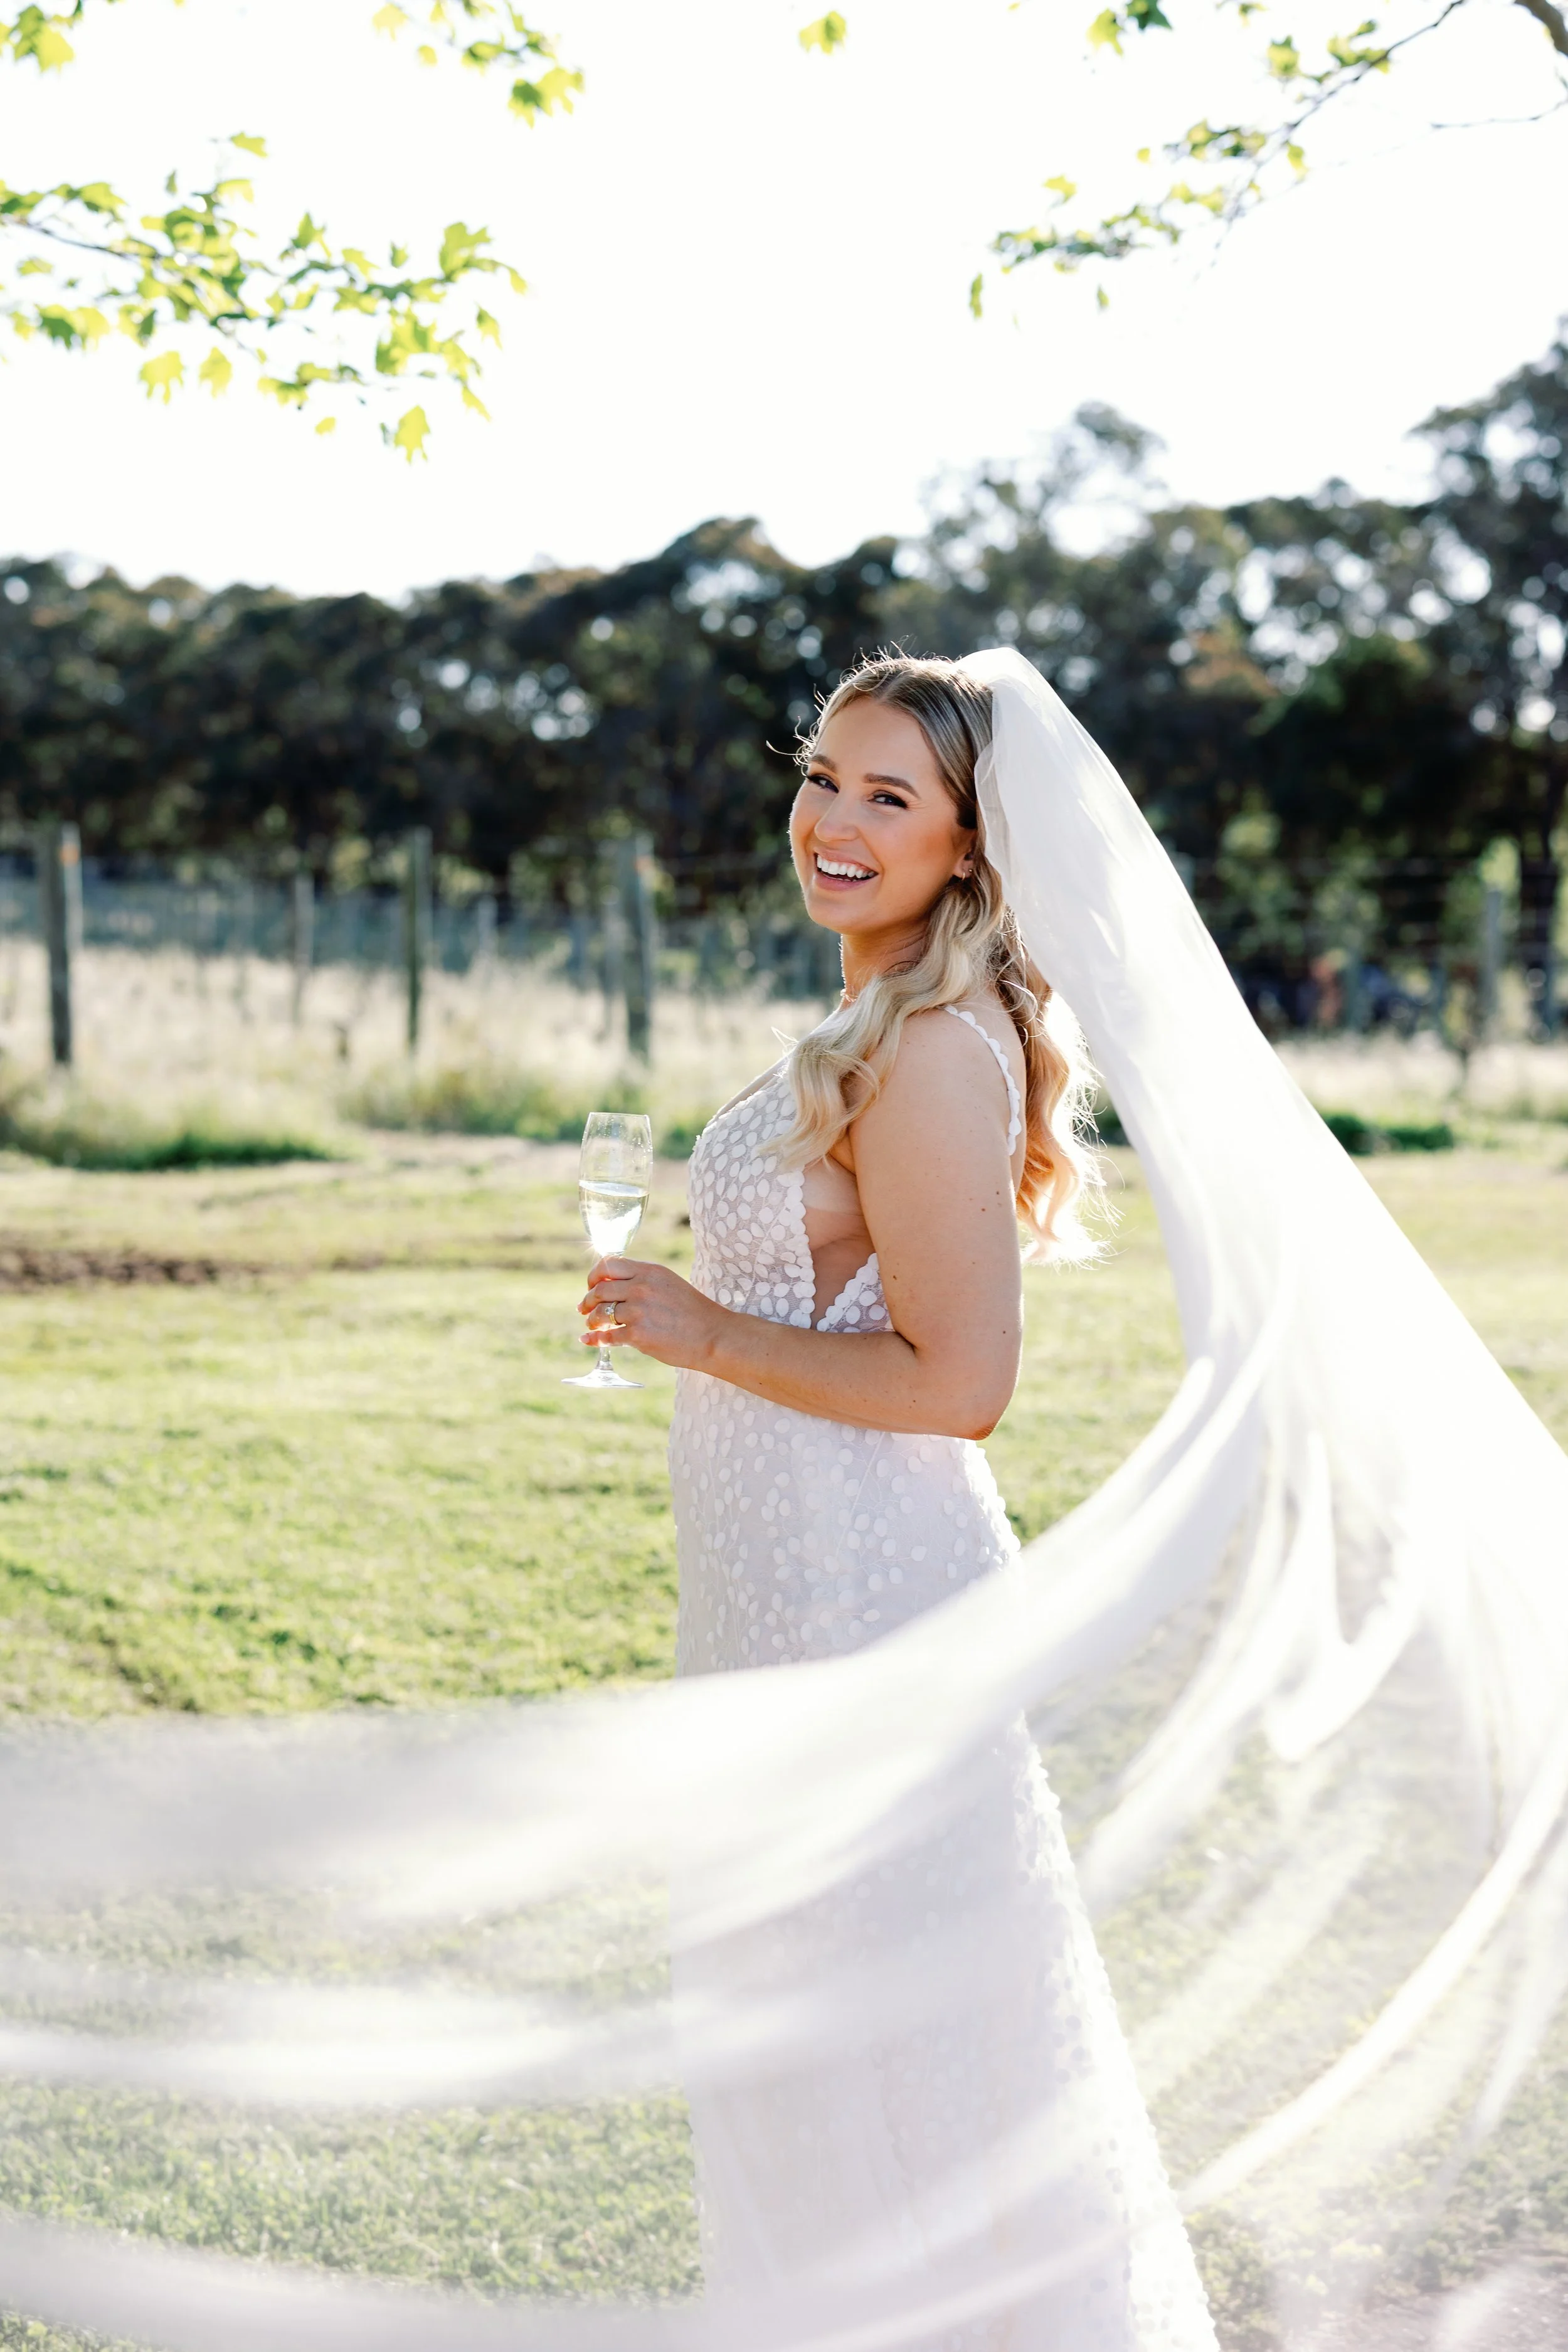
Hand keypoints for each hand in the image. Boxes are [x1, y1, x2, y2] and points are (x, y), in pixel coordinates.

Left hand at [579, 1257, 725, 1370]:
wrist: (713, 1336)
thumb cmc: (694, 1312)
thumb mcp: (669, 1283)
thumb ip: (643, 1280)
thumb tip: (614, 1286)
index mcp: (649, 1271)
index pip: (608, 1265)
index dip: (594, 1276)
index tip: (592, 1286)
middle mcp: (640, 1287)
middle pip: (599, 1290)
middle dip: (588, 1300)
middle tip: (584, 1308)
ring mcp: (637, 1311)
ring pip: (600, 1313)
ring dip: (592, 1320)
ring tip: (593, 1324)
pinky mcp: (637, 1335)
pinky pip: (607, 1336)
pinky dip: (595, 1339)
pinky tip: (589, 1340)